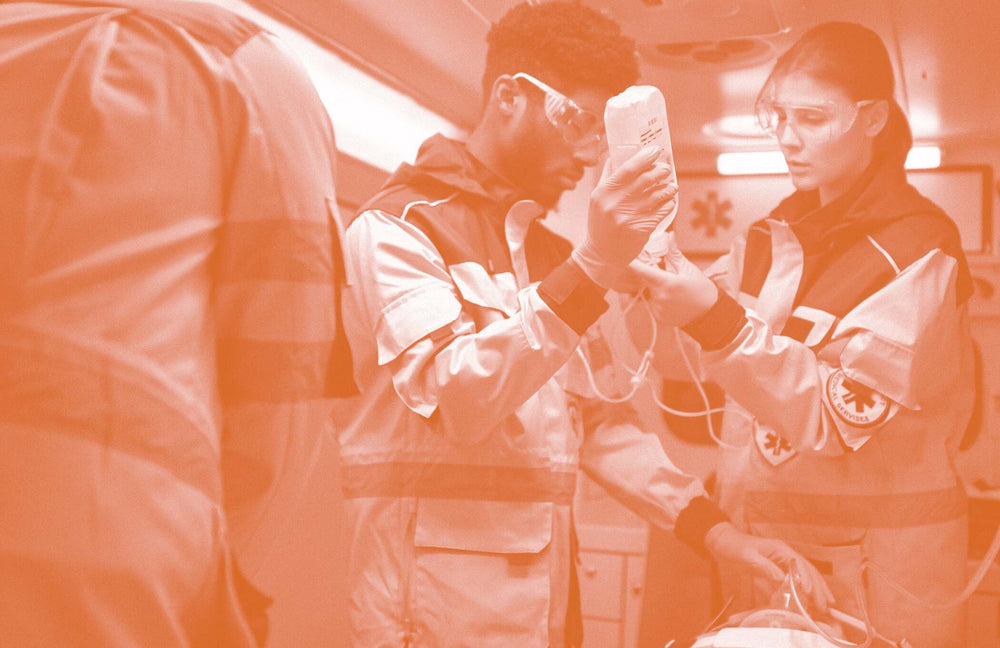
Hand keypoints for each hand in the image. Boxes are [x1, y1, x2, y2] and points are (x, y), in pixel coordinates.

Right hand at [572, 146, 676, 287]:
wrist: (601, 254)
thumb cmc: (600, 224)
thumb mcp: (597, 199)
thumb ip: (607, 177)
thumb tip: (616, 154)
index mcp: (604, 192)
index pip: (628, 168)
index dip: (645, 157)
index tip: (655, 150)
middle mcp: (615, 204)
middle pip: (646, 180)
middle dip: (661, 171)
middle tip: (667, 169)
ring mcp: (629, 218)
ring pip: (657, 195)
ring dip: (668, 188)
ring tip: (671, 185)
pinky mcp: (641, 230)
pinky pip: (662, 212)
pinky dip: (669, 204)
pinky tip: (670, 201)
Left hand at [629, 237, 718, 326]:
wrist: (709, 314)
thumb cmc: (701, 289)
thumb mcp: (688, 268)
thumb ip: (673, 253)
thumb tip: (668, 235)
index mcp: (666, 283)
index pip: (641, 271)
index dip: (629, 263)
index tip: (620, 256)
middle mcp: (659, 297)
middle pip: (644, 280)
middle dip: (649, 273)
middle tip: (663, 270)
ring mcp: (657, 309)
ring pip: (647, 292)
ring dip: (654, 286)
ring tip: (672, 287)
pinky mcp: (658, 317)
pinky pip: (652, 303)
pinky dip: (657, 298)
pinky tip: (671, 298)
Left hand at [704, 522, 833, 612]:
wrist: (723, 542)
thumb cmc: (734, 546)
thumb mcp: (747, 557)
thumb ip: (764, 567)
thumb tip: (782, 579)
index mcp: (780, 549)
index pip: (799, 563)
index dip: (806, 578)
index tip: (809, 592)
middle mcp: (785, 554)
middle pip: (807, 570)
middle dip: (818, 587)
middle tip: (825, 603)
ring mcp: (783, 561)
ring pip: (805, 575)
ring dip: (816, 589)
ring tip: (825, 603)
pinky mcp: (778, 569)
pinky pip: (795, 580)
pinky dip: (804, 590)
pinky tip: (809, 600)